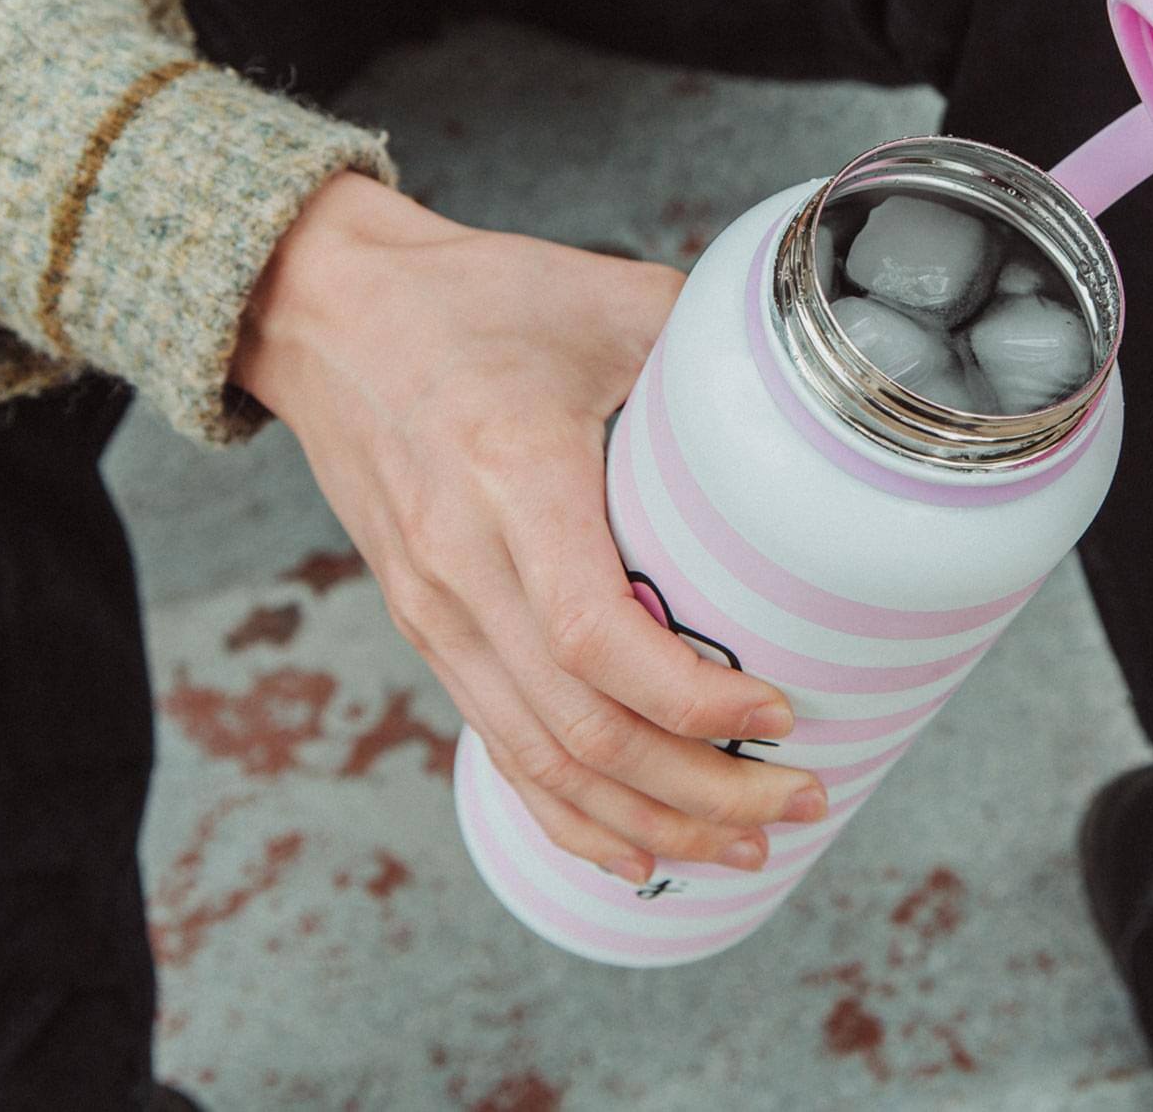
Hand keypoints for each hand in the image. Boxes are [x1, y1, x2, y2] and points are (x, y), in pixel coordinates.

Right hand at [232, 173, 826, 881]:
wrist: (330, 311)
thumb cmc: (475, 299)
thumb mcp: (608, 298)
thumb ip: (715, 348)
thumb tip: (822, 394)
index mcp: (514, 480)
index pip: (596, 637)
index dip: (691, 699)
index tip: (778, 712)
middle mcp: (463, 565)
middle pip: (581, 729)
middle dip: (700, 788)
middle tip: (799, 799)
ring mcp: (435, 609)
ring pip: (541, 759)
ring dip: (647, 819)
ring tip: (742, 844)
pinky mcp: (427, 627)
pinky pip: (499, 746)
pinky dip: (566, 815)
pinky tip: (630, 854)